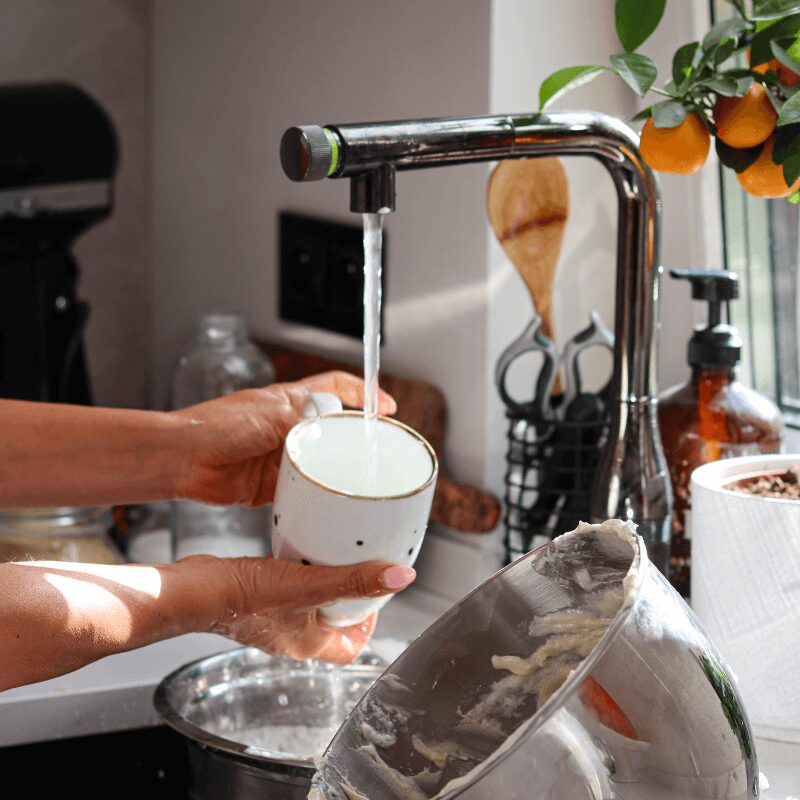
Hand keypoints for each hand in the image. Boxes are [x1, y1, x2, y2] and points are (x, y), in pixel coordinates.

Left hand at [171, 371, 395, 506]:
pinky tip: (328, 503)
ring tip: (358, 482)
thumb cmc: (217, 425)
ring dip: (335, 472)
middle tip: (378, 452)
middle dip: (355, 440)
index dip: (364, 392)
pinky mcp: (273, 485)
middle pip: (335, 430)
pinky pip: (304, 492)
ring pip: (322, 464)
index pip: (337, 387)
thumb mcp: (273, 414)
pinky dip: (315, 497)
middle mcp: (290, 428)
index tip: (386, 406)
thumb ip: (307, 420)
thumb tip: (337, 424)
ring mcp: (282, 457)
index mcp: (291, 401)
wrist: (184, 458)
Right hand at [203, 556, 415, 662]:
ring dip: (324, 582)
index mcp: (311, 644)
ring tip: (331, 556)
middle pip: (333, 624)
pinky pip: (288, 590)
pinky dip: (299, 572)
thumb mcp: (312, 586)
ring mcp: (273, 620)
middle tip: (358, 569)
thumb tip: (401, 578)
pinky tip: (298, 551)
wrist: (198, 591)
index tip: (375, 598)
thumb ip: (357, 581)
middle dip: (349, 599)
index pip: (352, 647)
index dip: (368, 626)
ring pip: (310, 605)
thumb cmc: (246, 598)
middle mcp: (293, 636)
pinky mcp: (257, 601)